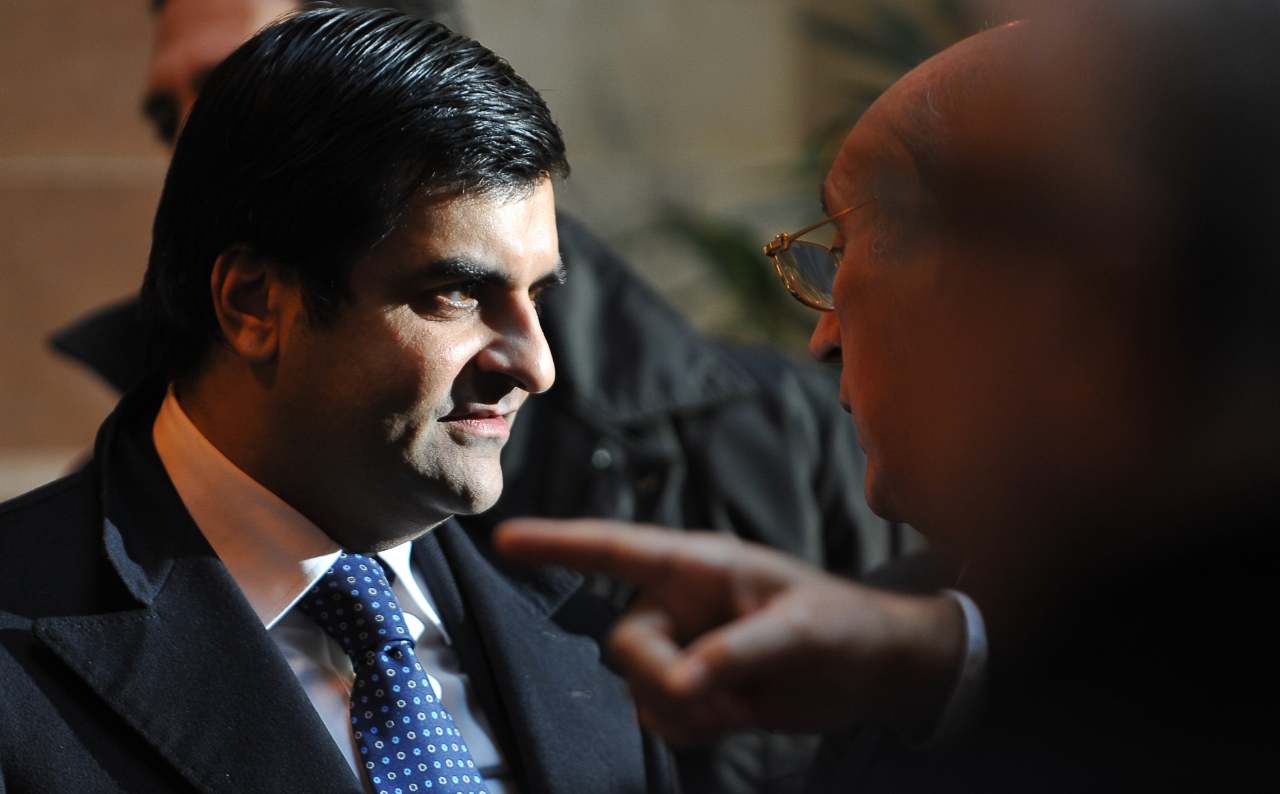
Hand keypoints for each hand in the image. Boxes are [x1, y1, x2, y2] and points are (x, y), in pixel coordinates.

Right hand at [495, 518, 965, 744]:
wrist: (871, 671)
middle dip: (664, 678)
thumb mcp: (800, 632)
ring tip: (743, 702)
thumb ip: (738, 653)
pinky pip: (660, 714)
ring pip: (639, 686)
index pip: (616, 550)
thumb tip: (683, 683)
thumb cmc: (843, 626)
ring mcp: (684, 646)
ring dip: (686, 709)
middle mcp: (680, 603)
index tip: (505, 540)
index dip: (559, 544)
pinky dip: (691, 726)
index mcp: (699, 566)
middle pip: (626, 644)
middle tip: (722, 695)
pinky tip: (736, 715)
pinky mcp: (694, 686)